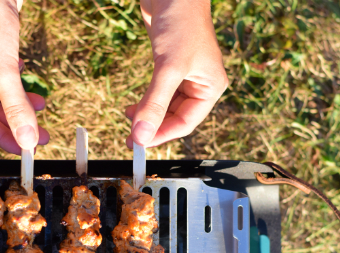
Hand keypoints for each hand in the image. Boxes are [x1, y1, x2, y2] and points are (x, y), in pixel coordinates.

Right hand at [0, 0, 48, 154]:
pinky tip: (31, 87)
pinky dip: (19, 86)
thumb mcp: (5, 69)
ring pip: (1, 96)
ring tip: (41, 106)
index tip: (26, 149)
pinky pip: (6, 80)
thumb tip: (26, 140)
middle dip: (17, 122)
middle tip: (41, 134)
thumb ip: (16, 106)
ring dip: (21, 104)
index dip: (4, 138)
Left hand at [126, 0, 228, 148]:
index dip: (161, 135)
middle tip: (129, 138)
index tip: (138, 143)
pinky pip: (158, 93)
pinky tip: (133, 107)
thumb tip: (141, 136)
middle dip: (152, 126)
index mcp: (210, 87)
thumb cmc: (180, 22)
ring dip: (147, 115)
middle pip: (175, 117)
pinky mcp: (169, 66)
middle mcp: (200, 83)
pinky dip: (146, 102)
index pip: (186, 123)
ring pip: (165, 107)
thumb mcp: (167, 68)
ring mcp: (184, 75)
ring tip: (129, 120)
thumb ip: (154, 104)